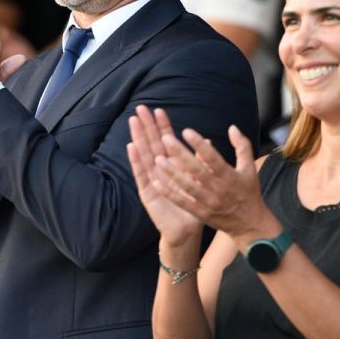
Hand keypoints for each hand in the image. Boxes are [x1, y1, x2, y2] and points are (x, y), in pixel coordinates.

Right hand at [127, 105, 204, 250]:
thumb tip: (207, 141)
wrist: (187, 230)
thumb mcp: (200, 181)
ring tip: (133, 122)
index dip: (162, 126)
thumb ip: (202, 161)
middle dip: (146, 126)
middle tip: (140, 108)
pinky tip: (132, 147)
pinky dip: (136, 161)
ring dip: (138, 138)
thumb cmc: (194, 205)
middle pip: (152, 144)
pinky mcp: (147, 193)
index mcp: (173, 166)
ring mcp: (151, 180)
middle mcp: (159, 170)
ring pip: (144, 155)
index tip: (159, 109)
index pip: (166, 141)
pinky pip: (141, 174)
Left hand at [144, 109, 278, 247]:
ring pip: (187, 186)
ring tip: (157, 159)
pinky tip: (156, 183)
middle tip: (165, 138)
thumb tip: (232, 127)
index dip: (200, 145)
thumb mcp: (250, 168)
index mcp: (230, 176)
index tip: (186, 131)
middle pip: (197, 170)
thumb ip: (242, 146)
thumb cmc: (248, 192)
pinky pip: (183, 202)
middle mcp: (218, 189)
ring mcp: (209, 202)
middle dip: (181, 154)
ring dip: (171, 173)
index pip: (213, 158)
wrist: (249, 224)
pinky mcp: (201, 214)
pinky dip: (170, 193)